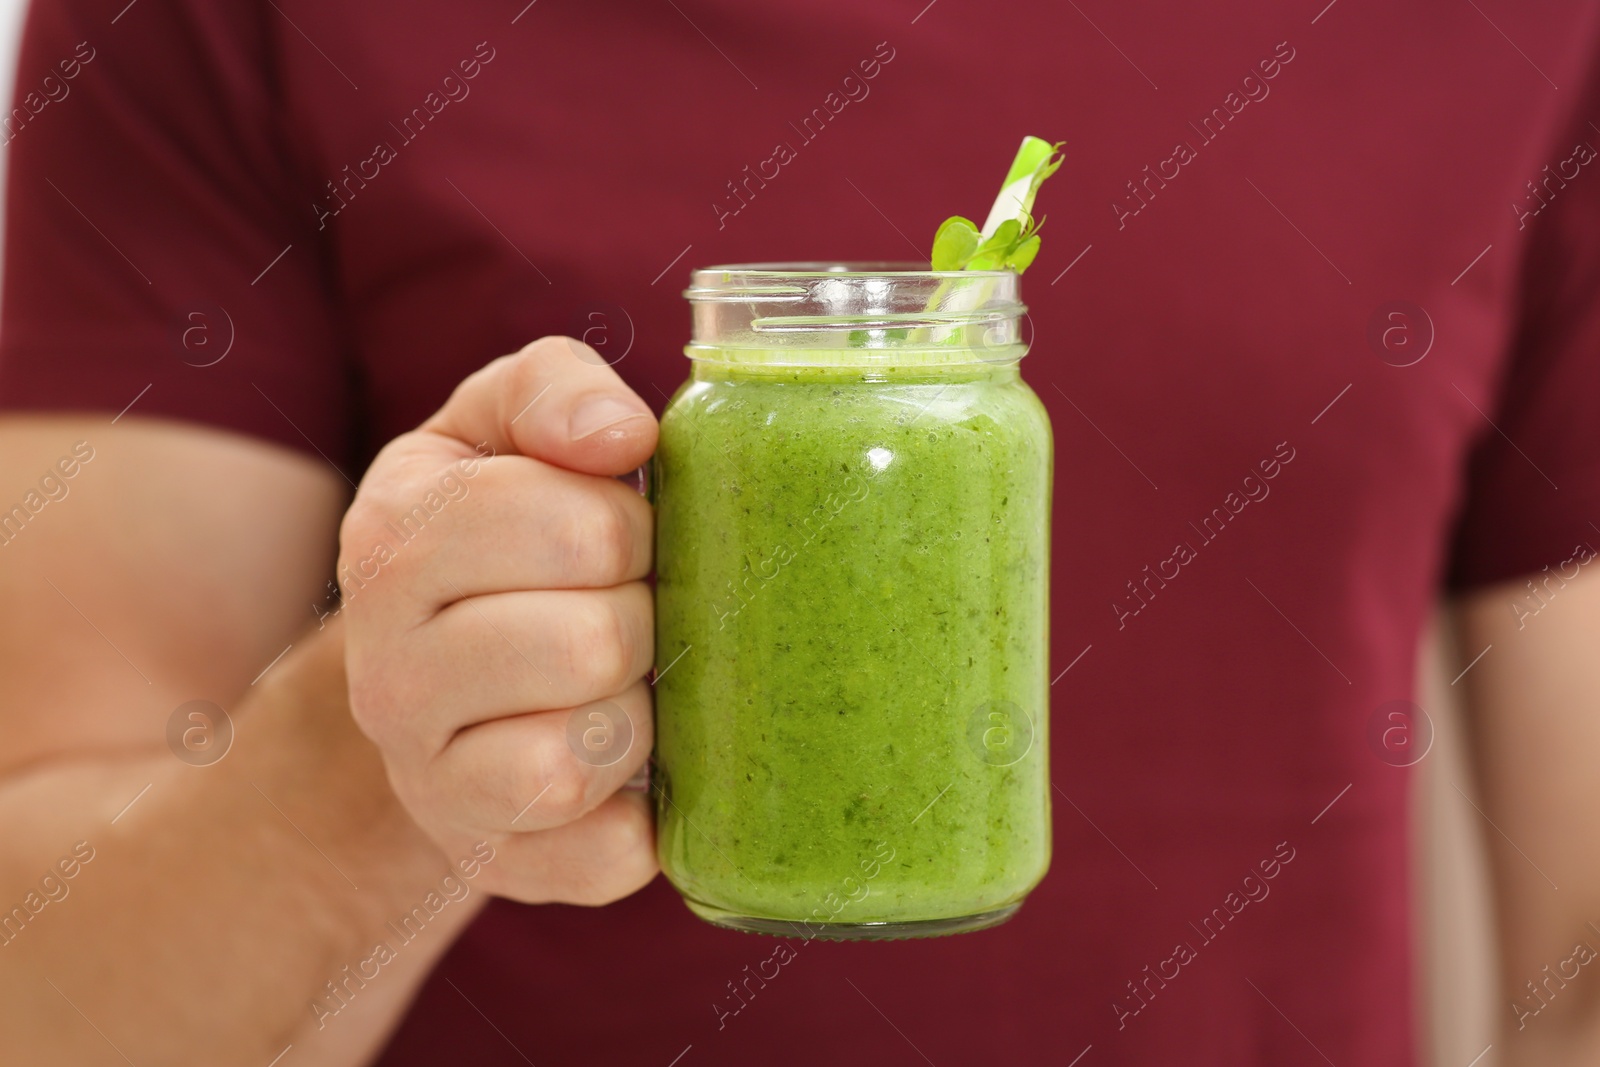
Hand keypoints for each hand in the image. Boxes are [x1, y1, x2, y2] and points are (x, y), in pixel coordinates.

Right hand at [339, 337, 658, 903]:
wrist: (436, 671)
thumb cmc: (500, 528)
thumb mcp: (504, 426)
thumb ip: (556, 390)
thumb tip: (620, 437)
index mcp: (393, 539)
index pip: (574, 528)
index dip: (629, 525)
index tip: (617, 532)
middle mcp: (388, 672)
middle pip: (593, 643)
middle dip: (643, 616)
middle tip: (624, 609)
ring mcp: (428, 781)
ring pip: (587, 752)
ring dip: (641, 712)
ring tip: (618, 685)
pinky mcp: (489, 861)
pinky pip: (603, 853)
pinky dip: (643, 816)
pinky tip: (627, 774)